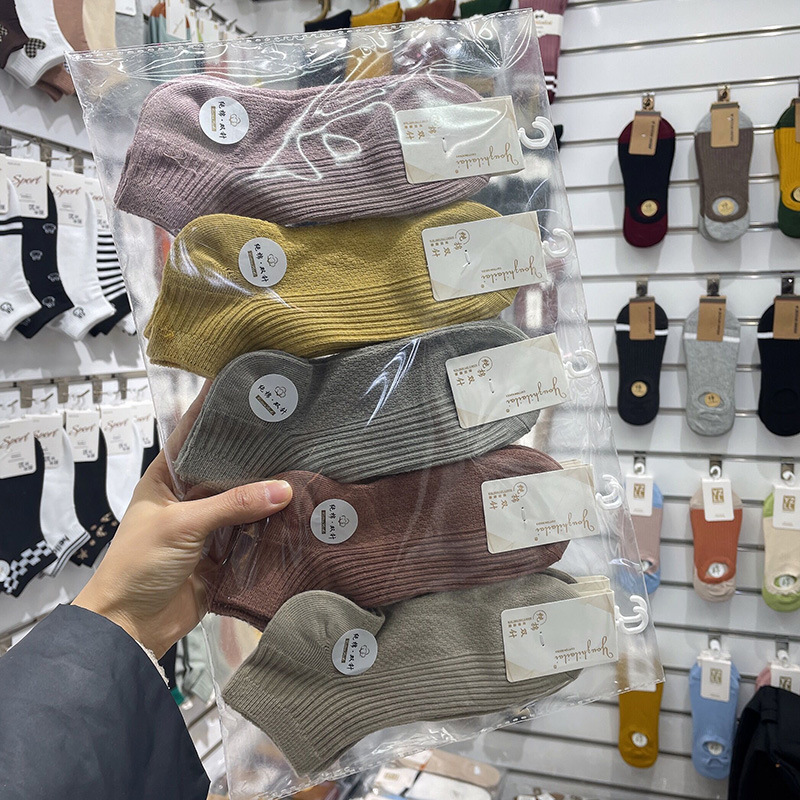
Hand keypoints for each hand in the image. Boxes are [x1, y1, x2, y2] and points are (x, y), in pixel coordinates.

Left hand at [73, 383, 291, 658]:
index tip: (247, 386)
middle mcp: (191, 495)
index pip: (192, 433)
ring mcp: (210, 524)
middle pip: (227, 466)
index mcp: (167, 478)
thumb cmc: (140, 563)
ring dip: (270, 490)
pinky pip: (254, 531)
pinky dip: (274, 523)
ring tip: (308, 462)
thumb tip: (286, 488)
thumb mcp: (182, 525)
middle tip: (295, 426)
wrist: (130, 627)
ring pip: (245, 499)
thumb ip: (233, 504)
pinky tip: (302, 507)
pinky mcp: (226, 552)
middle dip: (256, 452)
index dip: (215, 410)